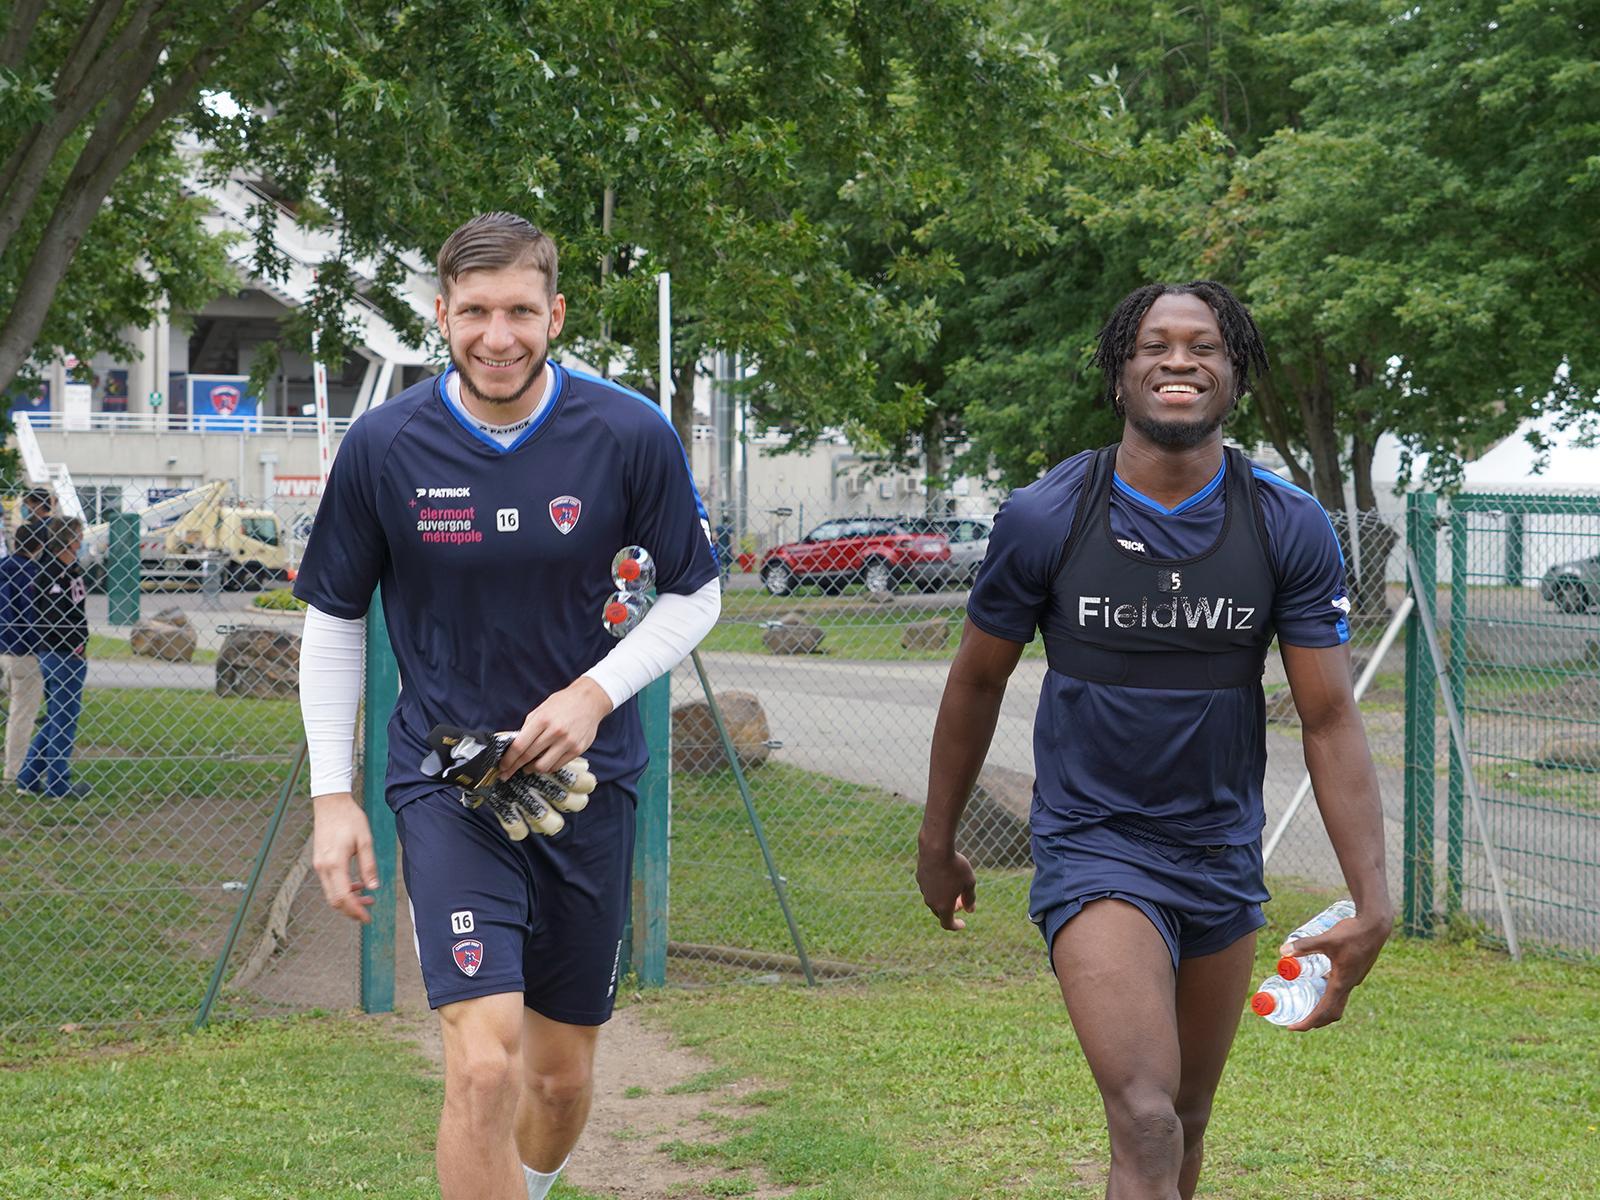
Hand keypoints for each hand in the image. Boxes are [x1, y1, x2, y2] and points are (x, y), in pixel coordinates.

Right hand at [311, 792, 377, 923]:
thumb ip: (369, 865)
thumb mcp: (365, 840)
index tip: (368, 918)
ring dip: (347, 899)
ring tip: (367, 898)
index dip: (355, 910)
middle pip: (334, 900)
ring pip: (331, 893)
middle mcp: (323, 867)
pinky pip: (329, 883)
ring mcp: (319, 865)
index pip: (343, 897)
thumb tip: (374, 887)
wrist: (331, 803)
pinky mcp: (319, 861)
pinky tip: (357, 885)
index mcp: (335, 864)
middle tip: (369, 911)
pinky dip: (342, 889)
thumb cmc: (350, 819)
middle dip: (351, 909)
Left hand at [498, 677, 612, 778]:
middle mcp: (555, 731)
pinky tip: (543, 763)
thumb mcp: (541, 709)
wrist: (590, 700)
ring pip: (543, 766)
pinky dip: (547, 767)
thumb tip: (515, 745)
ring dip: (531, 769)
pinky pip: (557, 765)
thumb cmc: (563, 703)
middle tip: (507, 772)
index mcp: (542, 719)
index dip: (508, 759)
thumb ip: (528, 727)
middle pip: (528, 756)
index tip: (502, 766)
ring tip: (527, 768)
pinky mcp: (578, 749)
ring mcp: (568, 742)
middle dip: (514, 767)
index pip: (519, 746)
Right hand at [915, 846, 977, 930]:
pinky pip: (929, 888)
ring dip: (944, 899)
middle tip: (961, 901)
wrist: (936, 849)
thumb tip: (970, 910)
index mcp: (943, 906)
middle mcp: (931, 901)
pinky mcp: (920, 879)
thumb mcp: (969, 883)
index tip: (963, 924)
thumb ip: (970, 899)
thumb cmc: (955, 867)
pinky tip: (944, 876)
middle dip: (952, 910)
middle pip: (940, 913)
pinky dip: (937, 888)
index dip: (956, 926)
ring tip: (954, 887)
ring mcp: (924, 890)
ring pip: (934, 900)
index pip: (947, 924)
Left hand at [1282, 908, 1391, 1030]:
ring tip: (1306, 1001)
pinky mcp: (1356, 971)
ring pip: (1338, 1000)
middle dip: (1316, 1020)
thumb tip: (1282, 952)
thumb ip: (1304, 945)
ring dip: (1323, 1006)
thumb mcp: (1326, 939)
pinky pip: (1342, 987)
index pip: (1323, 1011)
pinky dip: (1330, 991)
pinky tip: (1320, 977)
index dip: (1307, 1022)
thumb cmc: (1353, 933)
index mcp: (1341, 983)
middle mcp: (1349, 984)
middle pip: (1333, 1012)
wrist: (1376, 925)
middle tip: (1298, 1019)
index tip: (1292, 1027)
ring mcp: (1354, 978)